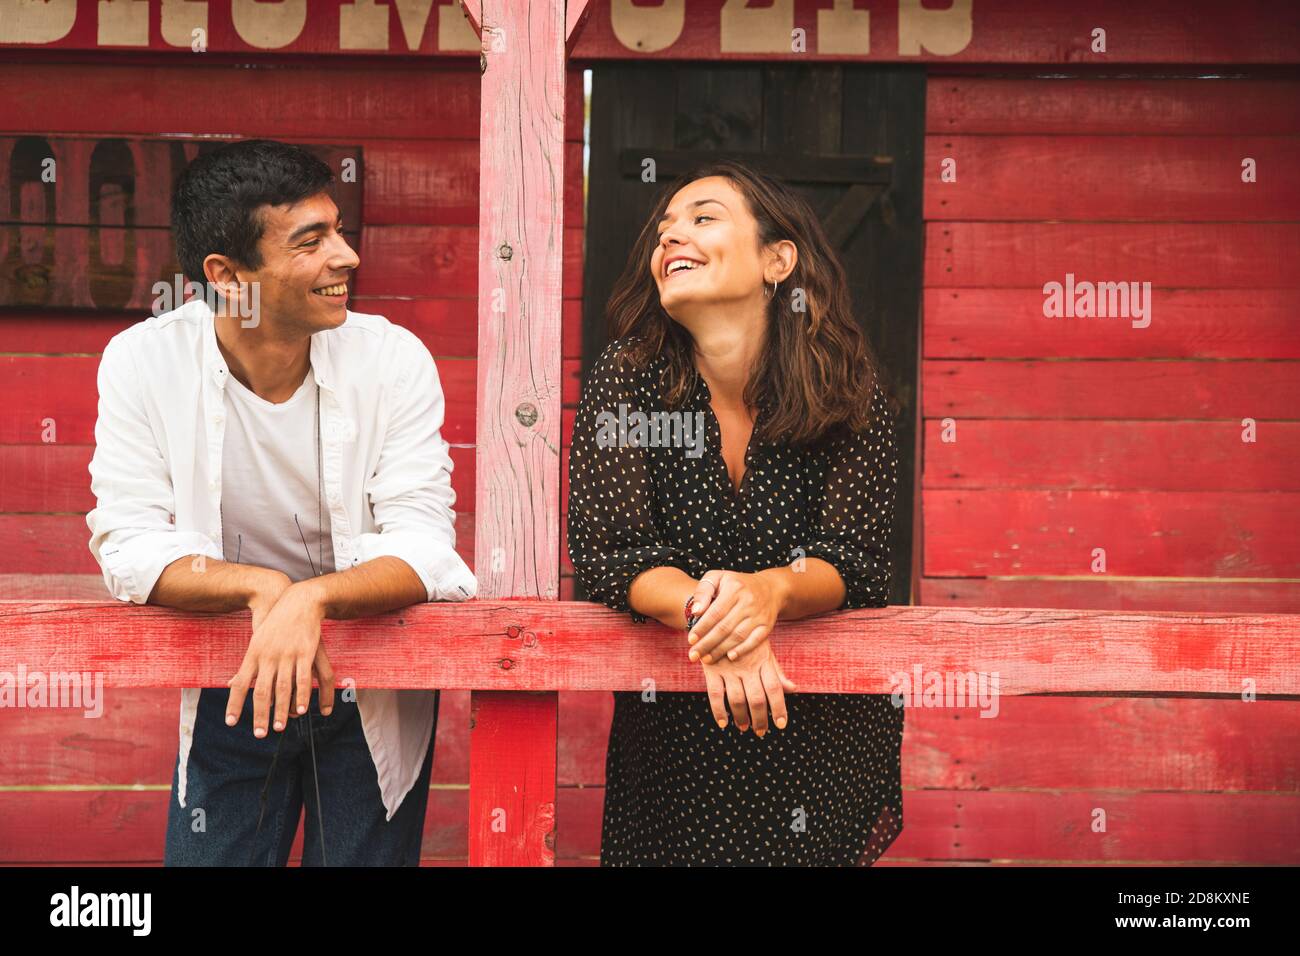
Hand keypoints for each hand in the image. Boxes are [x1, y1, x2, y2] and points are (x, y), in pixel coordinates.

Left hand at [226, 582, 328, 736]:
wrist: (297, 602)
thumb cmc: (274, 624)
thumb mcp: (256, 642)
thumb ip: (246, 666)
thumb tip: (229, 683)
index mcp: (253, 655)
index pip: (240, 684)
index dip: (235, 703)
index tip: (231, 723)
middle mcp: (268, 656)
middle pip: (262, 691)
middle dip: (260, 714)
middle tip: (260, 734)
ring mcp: (287, 655)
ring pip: (283, 688)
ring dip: (281, 710)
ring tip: (278, 728)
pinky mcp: (306, 652)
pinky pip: (303, 678)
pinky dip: (302, 696)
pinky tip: (301, 710)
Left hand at [687, 569, 786, 663]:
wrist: (770, 588)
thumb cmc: (736, 584)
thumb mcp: (718, 578)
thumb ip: (703, 591)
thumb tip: (696, 611)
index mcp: (734, 588)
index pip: (715, 613)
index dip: (702, 628)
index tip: (690, 640)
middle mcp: (748, 602)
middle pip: (725, 627)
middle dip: (707, 644)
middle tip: (693, 655)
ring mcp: (759, 615)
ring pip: (737, 636)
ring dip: (720, 650)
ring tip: (706, 659)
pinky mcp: (767, 625)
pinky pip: (754, 641)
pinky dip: (742, 650)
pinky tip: (730, 657)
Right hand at [702, 642, 796, 736]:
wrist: (720, 618)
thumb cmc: (746, 639)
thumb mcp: (764, 650)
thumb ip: (776, 671)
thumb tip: (793, 689)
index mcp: (763, 661)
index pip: (775, 688)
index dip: (779, 708)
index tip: (780, 724)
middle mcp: (747, 666)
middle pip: (757, 698)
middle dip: (760, 719)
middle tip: (760, 732)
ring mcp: (729, 668)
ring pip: (737, 699)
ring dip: (741, 717)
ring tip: (744, 727)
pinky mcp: (711, 669)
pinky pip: (715, 694)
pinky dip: (718, 711)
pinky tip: (723, 723)